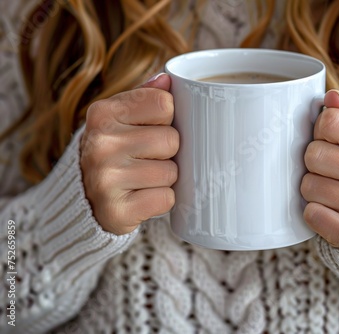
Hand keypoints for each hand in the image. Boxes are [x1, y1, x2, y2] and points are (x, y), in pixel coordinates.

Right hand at [80, 74, 178, 234]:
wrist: (85, 200)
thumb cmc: (113, 152)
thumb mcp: (120, 119)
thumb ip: (144, 97)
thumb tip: (167, 78)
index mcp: (102, 113)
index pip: (164, 104)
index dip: (167, 119)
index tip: (152, 129)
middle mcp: (100, 143)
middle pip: (171, 140)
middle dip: (168, 152)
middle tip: (147, 159)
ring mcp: (105, 178)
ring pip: (171, 172)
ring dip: (165, 178)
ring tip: (143, 178)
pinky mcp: (116, 210)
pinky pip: (166, 199)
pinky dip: (161, 200)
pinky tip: (142, 196)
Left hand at [300, 90, 338, 250]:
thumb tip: (331, 97)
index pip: (330, 121)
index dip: (321, 131)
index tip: (332, 143)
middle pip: (314, 154)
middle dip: (314, 162)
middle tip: (329, 171)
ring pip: (308, 185)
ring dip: (311, 189)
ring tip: (330, 191)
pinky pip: (312, 215)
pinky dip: (313, 213)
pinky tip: (329, 211)